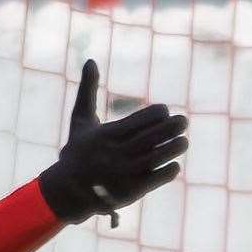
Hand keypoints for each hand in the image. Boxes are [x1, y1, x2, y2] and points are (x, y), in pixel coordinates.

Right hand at [38, 59, 188, 224]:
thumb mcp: (80, 120)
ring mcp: (124, 173)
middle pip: (151, 137)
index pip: (139, 120)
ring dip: (174, 148)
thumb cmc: (78, 152)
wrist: (67, 191)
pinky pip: (156, 179)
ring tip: (184, 141)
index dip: (156, 114)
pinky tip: (174, 164)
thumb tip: (90, 59)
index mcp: (106, 135)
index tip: (165, 111)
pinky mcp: (131, 191)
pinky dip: (168, 171)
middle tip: (183, 121)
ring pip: (157, 157)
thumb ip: (87, 91)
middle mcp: (116, 153)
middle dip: (171, 127)